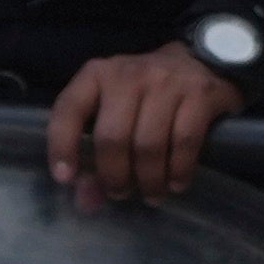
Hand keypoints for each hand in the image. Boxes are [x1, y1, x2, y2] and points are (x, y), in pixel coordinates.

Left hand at [45, 45, 238, 206]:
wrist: (201, 62)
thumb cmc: (148, 93)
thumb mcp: (116, 112)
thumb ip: (95, 154)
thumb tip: (88, 201)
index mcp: (98, 74)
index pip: (69, 109)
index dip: (62, 146)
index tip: (65, 179)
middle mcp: (129, 74)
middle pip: (112, 137)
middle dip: (115, 175)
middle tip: (120, 193)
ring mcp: (167, 82)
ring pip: (149, 144)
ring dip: (149, 179)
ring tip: (151, 194)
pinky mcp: (201, 94)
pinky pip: (184, 142)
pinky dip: (179, 170)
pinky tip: (177, 183)